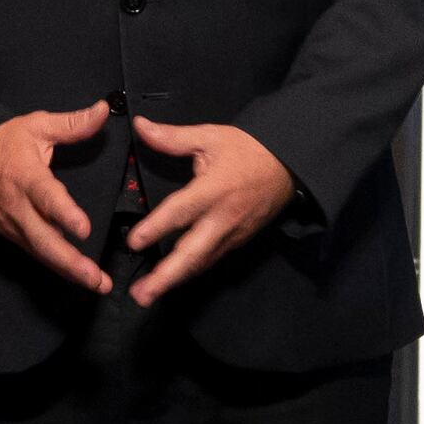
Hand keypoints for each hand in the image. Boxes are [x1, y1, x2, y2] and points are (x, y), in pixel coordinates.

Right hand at [0, 103, 116, 293]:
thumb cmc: (2, 143)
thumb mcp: (36, 125)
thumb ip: (72, 123)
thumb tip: (103, 111)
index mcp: (26, 177)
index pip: (46, 198)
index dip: (65, 214)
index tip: (84, 229)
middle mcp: (18, 207)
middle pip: (44, 240)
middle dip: (71, 263)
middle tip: (97, 279)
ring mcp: (13, 225)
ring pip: (40, 253)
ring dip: (68, 271)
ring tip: (97, 285)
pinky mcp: (11, 235)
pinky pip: (35, 254)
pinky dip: (56, 267)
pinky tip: (78, 277)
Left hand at [119, 118, 293, 302]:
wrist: (289, 166)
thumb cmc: (248, 150)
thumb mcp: (211, 136)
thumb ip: (173, 137)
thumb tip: (140, 127)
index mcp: (214, 189)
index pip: (181, 212)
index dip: (157, 228)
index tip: (134, 243)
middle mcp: (223, 218)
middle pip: (193, 253)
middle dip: (166, 277)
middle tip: (142, 295)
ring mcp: (232, 234)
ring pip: (201, 263)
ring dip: (174, 281)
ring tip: (147, 296)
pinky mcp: (238, 242)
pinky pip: (211, 260)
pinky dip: (190, 272)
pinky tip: (172, 281)